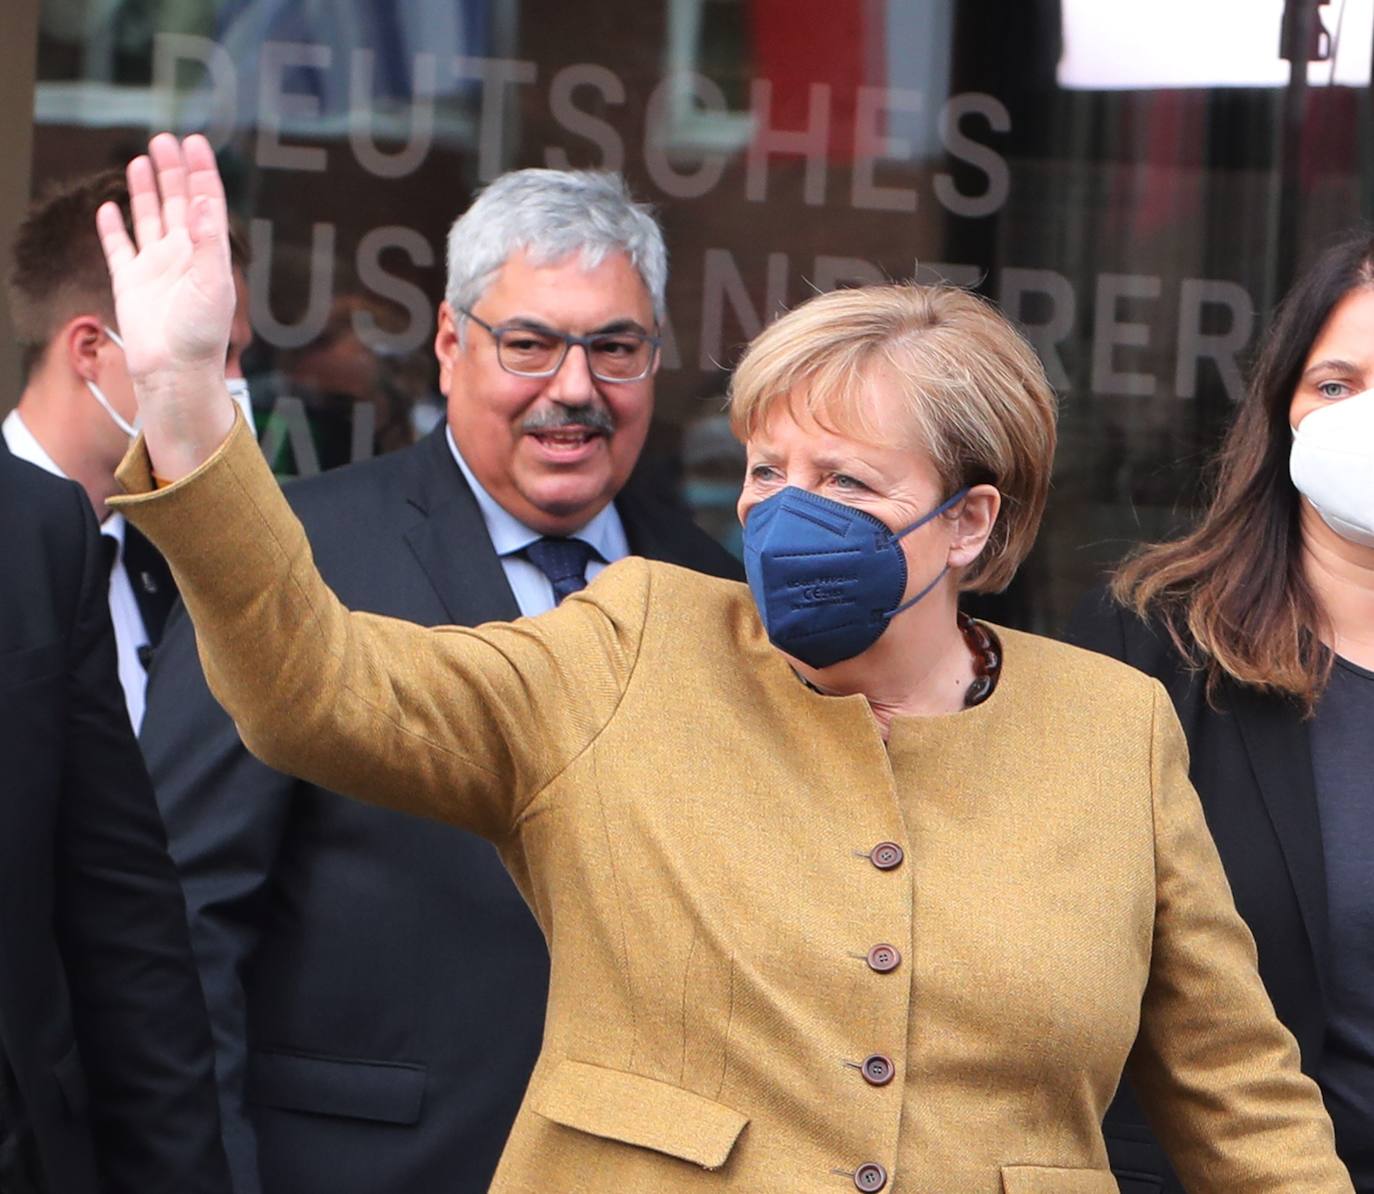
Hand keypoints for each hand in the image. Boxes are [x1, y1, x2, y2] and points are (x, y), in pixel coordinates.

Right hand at [97, 133, 236, 476]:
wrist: (175, 372)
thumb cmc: (201, 335)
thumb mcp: (213, 285)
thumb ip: (208, 242)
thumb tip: (204, 201)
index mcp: (208, 254)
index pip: (206, 203)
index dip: (201, 172)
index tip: (195, 142)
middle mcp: (183, 257)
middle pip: (178, 203)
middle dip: (172, 172)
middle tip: (164, 140)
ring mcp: (156, 268)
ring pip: (150, 219)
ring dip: (146, 191)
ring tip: (141, 160)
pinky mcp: (130, 283)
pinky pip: (119, 248)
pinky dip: (114, 228)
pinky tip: (111, 208)